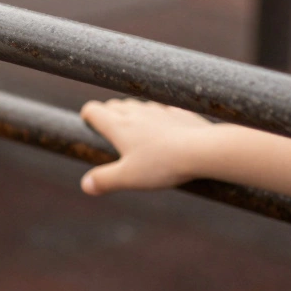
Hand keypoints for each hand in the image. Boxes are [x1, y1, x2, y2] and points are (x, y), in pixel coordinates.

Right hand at [79, 99, 212, 195]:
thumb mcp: (128, 178)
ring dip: (132, 114)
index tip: (88, 126)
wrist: (204, 150)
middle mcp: (136, 113)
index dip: (87, 116)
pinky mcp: (179, 113)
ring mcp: (159, 110)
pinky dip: (158, 117)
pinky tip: (165, 130)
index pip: (93, 110)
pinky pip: (163, 110)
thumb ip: (104, 181)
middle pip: (114, 105)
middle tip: (110, 134)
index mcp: (118, 126)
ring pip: (138, 105)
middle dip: (108, 115)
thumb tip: (85, 185)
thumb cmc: (163, 164)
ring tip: (137, 133)